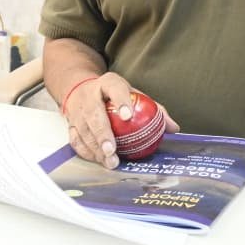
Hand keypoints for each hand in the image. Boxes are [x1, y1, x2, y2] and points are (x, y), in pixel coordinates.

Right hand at [63, 73, 178, 169]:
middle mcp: (90, 95)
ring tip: (110, 161)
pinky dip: (87, 152)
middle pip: (94, 114)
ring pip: (84, 130)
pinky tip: (98, 160)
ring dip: (96, 148)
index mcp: (108, 83)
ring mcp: (78, 110)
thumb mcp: (133, 94)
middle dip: (103, 133)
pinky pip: (76, 140)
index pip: (115, 89)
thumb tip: (173, 127)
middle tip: (113, 149)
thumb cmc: (112, 95)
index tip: (128, 116)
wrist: (81, 89)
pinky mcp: (70, 123)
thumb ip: (154, 109)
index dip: (121, 102)